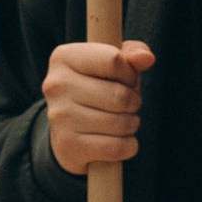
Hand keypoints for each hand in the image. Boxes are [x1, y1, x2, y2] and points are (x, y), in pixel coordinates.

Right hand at [44, 37, 153, 176]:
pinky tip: (119, 140)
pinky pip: (116, 147)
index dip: (129, 73)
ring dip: (131, 124)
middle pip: (120, 95)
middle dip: (134, 102)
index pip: (114, 60)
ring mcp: (59, 116)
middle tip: (126, 105)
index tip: (125, 80)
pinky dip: (128, 146)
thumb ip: (132, 53)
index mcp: (64, 57)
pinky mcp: (67, 145)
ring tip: (121, 122)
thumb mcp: (111, 63)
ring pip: (120, 123)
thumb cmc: (96, 88)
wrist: (68, 131)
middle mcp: (56, 85)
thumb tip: (146, 58)